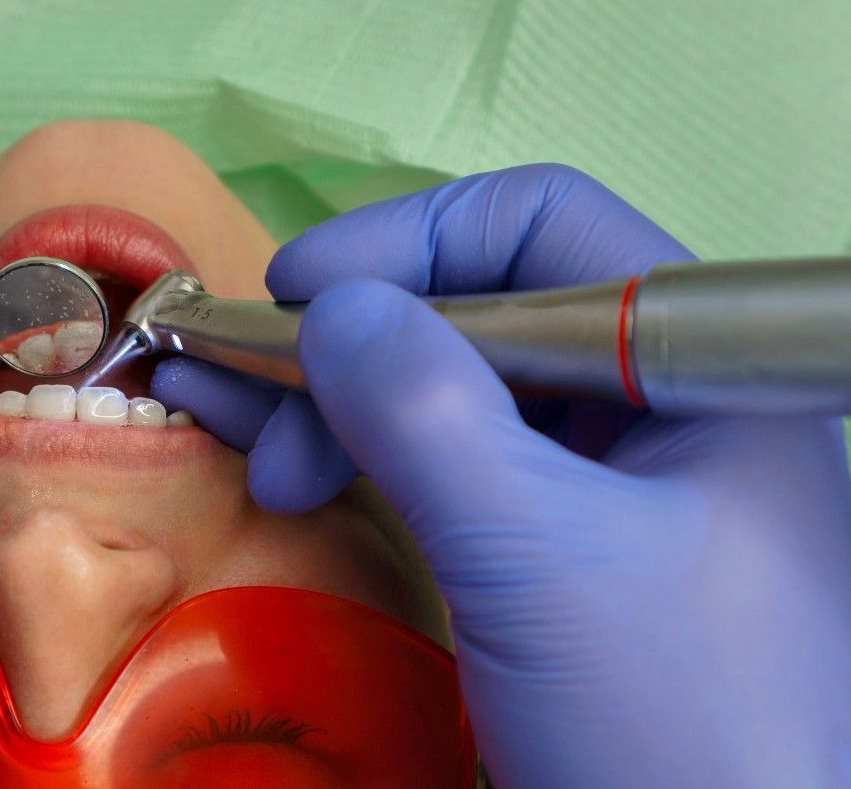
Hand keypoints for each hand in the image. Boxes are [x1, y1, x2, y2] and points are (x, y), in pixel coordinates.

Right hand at [153, 165, 850, 785]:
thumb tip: (327, 305)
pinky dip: (372, 460)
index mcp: (700, 368)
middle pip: (485, 309)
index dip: (410, 240)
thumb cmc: (675, 729)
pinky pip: (457, 465)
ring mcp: (613, 482)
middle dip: (357, 344)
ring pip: (459, 389)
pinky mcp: (564, 551)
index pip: (546, 228)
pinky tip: (304, 472)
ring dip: (346, 406)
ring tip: (267, 465)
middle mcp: (661, 404)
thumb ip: (426, 410)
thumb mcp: (538, 557)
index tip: (297, 293)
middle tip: (257, 410)